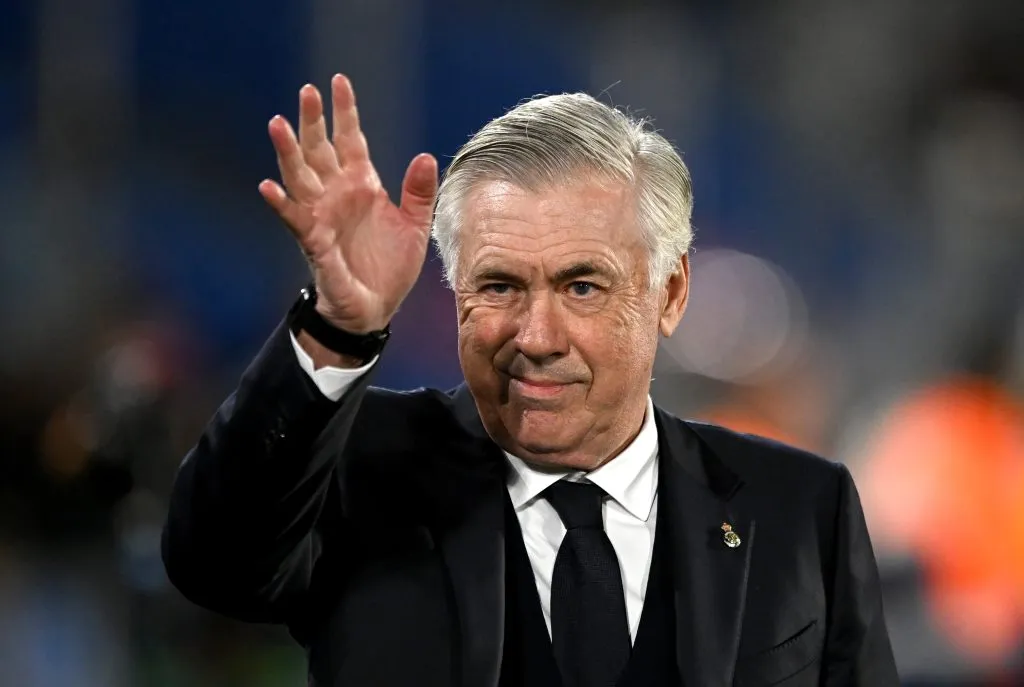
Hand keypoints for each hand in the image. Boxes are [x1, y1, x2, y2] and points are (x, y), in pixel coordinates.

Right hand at [259, 74, 438, 332]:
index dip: (345, 113)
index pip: (350, 141)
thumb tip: (426, 157)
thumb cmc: (390, 267)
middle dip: (313, 121)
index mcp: (362, 186)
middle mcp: (337, 195)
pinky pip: (295, 220)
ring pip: (300, 176)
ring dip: (288, 152)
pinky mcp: (315, 243)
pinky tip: (268, 186)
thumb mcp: (415, 227)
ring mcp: (322, 217)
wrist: (376, 308)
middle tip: (307, 91)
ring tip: (277, 123)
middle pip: (320, 150)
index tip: (339, 81)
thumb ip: (419, 193)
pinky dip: (280, 204)